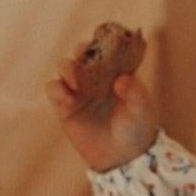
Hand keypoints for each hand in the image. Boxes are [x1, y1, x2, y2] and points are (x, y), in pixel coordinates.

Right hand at [45, 36, 160, 172]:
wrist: (124, 158)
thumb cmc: (138, 129)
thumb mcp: (142, 109)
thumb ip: (135, 92)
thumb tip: (121, 80)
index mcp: (116, 72)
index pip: (106, 49)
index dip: (102, 39)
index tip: (101, 36)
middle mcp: (96, 78)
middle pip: (82, 54)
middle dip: (81, 50)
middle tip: (83, 56)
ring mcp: (79, 91)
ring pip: (65, 68)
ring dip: (67, 68)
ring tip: (75, 81)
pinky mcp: (66, 108)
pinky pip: (54, 91)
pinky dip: (57, 90)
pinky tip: (69, 99)